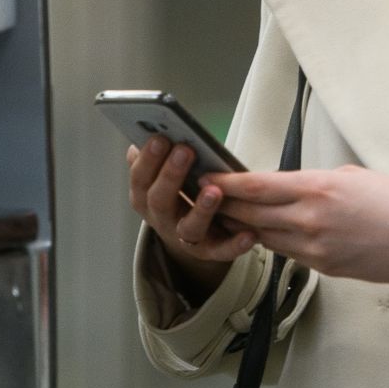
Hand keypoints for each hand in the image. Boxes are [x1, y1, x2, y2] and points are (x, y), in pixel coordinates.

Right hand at [126, 137, 257, 292]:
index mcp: (146, 196)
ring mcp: (184, 238)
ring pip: (189, 228)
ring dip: (201, 210)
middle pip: (159, 201)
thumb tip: (147, 134)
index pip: (140, 179)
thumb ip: (158, 157)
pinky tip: (248, 233)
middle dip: (170, 175)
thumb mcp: (164, 176)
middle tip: (184, 150)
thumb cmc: (180, 195)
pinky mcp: (209, 252)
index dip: (147, 160)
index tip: (160, 138)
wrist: (193, 236)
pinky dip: (234, 244)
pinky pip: (221, 251)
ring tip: (214, 191)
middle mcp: (161, 218)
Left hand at [202, 164, 388, 284]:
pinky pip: (286, 252)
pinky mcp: (322, 268)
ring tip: (224, 214)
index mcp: (317, 189)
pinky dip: (271, 240)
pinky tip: (261, 231)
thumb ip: (314, 182)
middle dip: (224, 204)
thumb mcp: (352, 176)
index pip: (257, 186)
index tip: (206, 176)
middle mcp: (309, 220)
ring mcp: (314, 248)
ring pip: (263, 236)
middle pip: (250, 213)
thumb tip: (287, 187)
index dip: (226, 183)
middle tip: (203, 195)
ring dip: (242, 225)